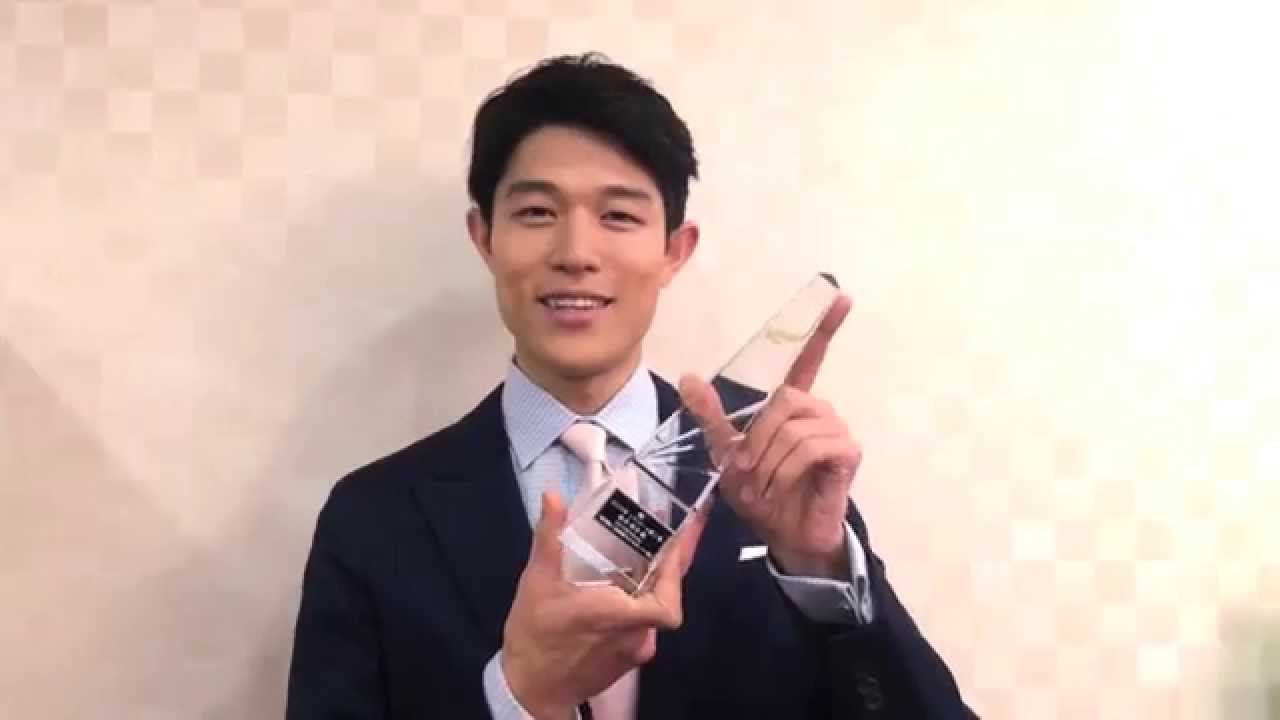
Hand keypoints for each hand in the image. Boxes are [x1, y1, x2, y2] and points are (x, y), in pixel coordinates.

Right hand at [501, 492, 708, 718]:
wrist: (530, 690)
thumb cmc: (535, 637)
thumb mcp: (537, 582)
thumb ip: (550, 537)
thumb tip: (553, 495)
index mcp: (620, 618)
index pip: (668, 602)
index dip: (677, 571)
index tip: (676, 539)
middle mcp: (636, 637)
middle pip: (665, 598)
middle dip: (667, 564)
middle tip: (666, 530)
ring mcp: (634, 651)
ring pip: (653, 610)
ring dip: (652, 583)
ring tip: (643, 551)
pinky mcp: (627, 659)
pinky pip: (642, 623)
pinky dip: (639, 601)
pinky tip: (623, 585)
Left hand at [680, 294, 859, 579]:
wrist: (785, 534)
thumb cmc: (761, 493)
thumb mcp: (726, 453)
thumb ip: (712, 416)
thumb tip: (688, 377)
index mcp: (791, 407)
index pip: (809, 358)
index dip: (824, 327)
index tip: (840, 295)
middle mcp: (817, 410)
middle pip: (783, 400)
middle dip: (758, 439)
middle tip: (750, 471)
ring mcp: (836, 429)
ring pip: (794, 426)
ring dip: (770, 461)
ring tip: (767, 485)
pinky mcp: (847, 452)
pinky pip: (812, 446)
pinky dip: (789, 470)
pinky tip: (786, 489)